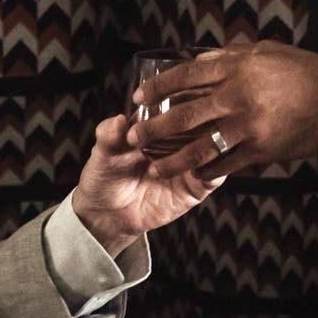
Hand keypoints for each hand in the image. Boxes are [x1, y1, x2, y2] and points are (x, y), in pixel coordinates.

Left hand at [71, 113, 222, 255]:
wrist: (109, 216)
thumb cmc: (104, 177)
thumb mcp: (102, 155)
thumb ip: (108, 137)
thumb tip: (118, 120)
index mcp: (156, 123)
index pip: (175, 103)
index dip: (176, 101)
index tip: (168, 105)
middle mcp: (178, 138)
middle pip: (198, 121)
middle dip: (191, 124)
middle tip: (172, 135)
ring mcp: (190, 161)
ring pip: (212, 144)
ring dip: (202, 145)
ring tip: (179, 154)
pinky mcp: (198, 186)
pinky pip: (216, 174)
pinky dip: (211, 169)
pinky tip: (193, 171)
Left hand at [127, 40, 317, 179]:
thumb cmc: (305, 71)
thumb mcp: (265, 52)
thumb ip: (231, 56)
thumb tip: (201, 56)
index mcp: (236, 68)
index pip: (186, 76)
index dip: (158, 87)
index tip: (138, 96)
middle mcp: (237, 97)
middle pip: (184, 115)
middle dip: (155, 128)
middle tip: (134, 137)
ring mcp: (248, 126)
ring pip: (200, 147)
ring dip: (173, 159)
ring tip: (153, 166)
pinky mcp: (261, 150)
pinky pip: (226, 164)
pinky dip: (207, 171)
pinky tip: (193, 176)